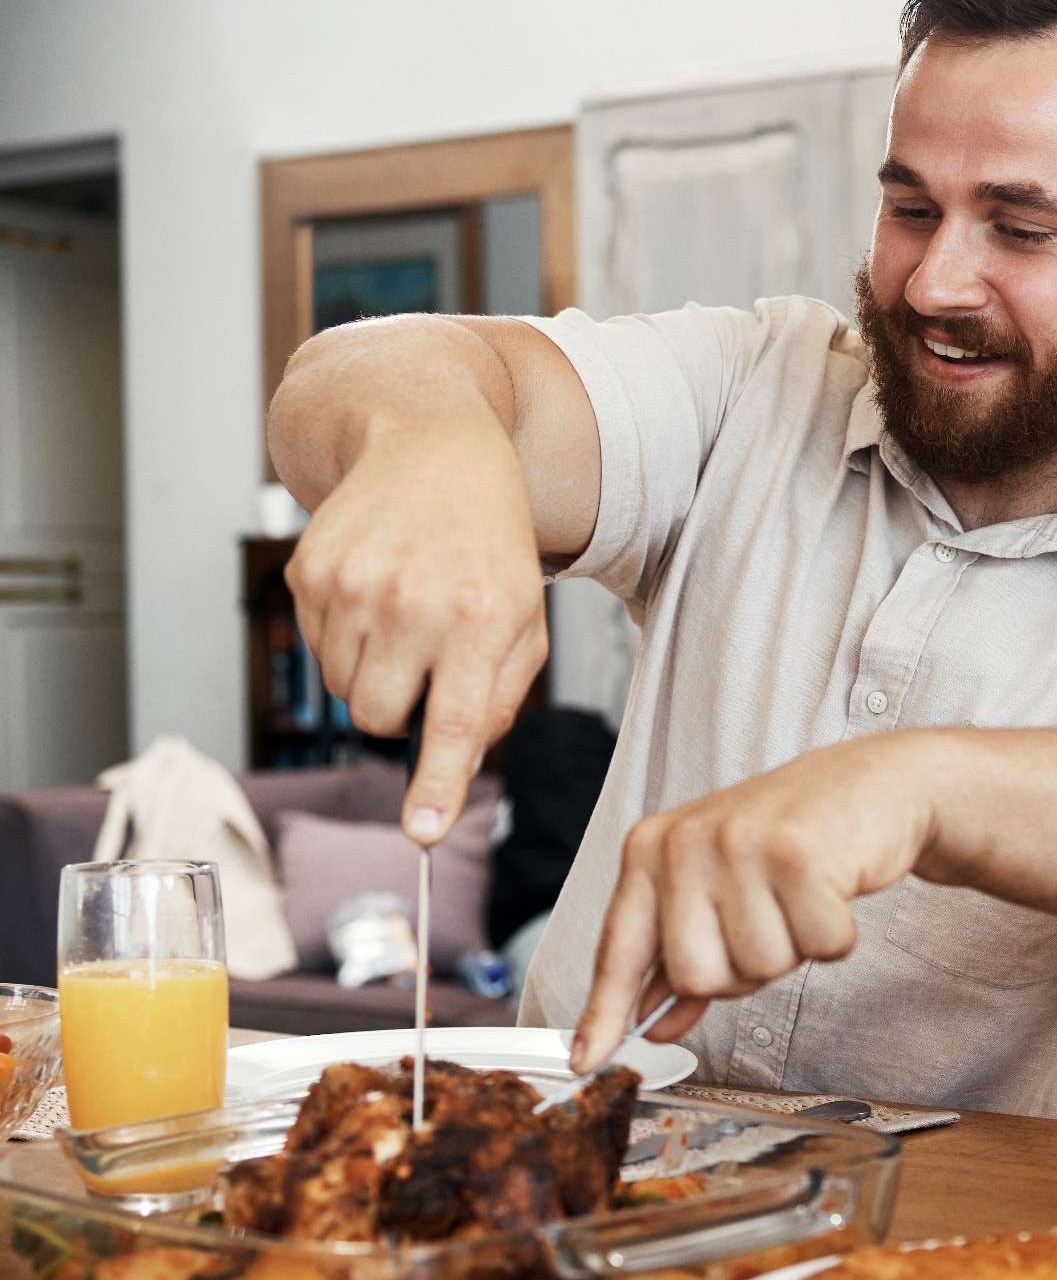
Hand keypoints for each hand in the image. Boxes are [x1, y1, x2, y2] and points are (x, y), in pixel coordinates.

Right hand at [284, 419, 546, 843]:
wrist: (433, 447)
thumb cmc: (490, 545)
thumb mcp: (524, 622)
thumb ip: (497, 702)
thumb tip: (455, 772)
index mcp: (479, 618)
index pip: (454, 721)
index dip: (435, 784)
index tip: (421, 831)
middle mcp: (412, 602)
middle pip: (379, 718)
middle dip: (403, 709)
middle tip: (431, 659)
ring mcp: (351, 585)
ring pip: (344, 690)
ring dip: (375, 672)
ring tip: (408, 614)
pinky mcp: (308, 572)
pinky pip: (317, 650)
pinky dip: (346, 638)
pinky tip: (377, 591)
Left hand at [569, 731, 945, 1070]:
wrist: (870, 784)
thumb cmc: (790, 836)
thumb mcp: (720, 886)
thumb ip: (683, 954)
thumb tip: (654, 1023)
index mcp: (652, 850)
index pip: (621, 948)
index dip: (605, 1011)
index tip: (589, 1059)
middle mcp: (687, 844)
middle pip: (697, 976)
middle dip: (743, 971)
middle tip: (768, 922)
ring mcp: (742, 845)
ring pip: (761, 967)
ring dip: (795, 949)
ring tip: (802, 898)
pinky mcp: (801, 855)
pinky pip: (818, 946)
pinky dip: (837, 934)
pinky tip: (835, 890)